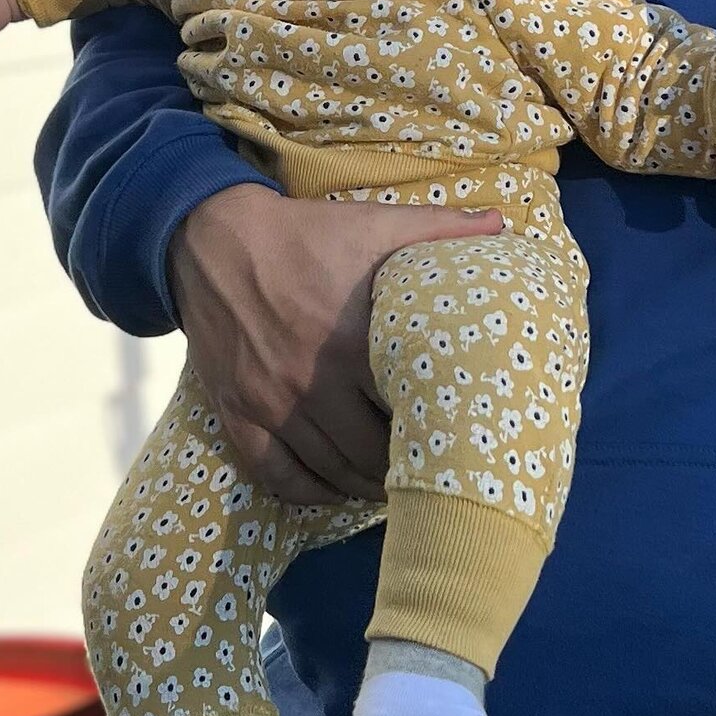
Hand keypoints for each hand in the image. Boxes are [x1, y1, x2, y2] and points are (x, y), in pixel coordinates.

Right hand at [169, 186, 504, 506]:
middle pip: (370, 455)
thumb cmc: (305, 234)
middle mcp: (311, 382)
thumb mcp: (373, 223)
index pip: (408, 409)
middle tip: (430, 471)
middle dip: (404, 469)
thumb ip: (439, 229)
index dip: (437, 429)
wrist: (214, 238)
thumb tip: (501, 228)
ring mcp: (270, 403)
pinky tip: (329, 490)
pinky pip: (272, 473)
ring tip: (392, 488)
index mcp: (352, 343)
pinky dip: (305, 491)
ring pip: (327, 471)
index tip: (459, 437)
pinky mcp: (236, 411)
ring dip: (362, 487)